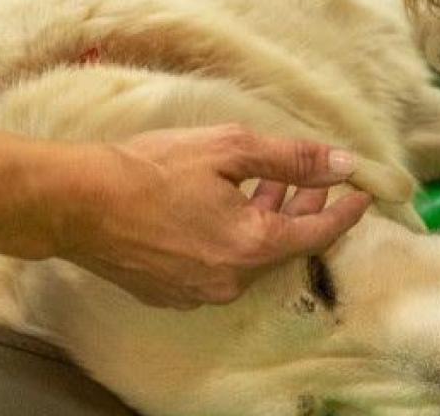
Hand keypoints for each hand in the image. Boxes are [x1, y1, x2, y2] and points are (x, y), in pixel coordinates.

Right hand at [54, 125, 370, 307]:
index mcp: (252, 247)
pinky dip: (235, 236)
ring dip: (267, 220)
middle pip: (284, 244)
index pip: (318, 234)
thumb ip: (292, 160)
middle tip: (316, 179)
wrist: (76, 203)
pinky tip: (226, 205)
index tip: (363, 194)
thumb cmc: (151, 169)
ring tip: (271, 184)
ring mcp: (199, 292)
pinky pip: (220, 264)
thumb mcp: (230, 149)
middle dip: (304, 210)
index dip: (345, 212)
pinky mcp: (171, 291)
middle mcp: (231, 280)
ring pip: (252, 255)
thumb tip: (342, 164)